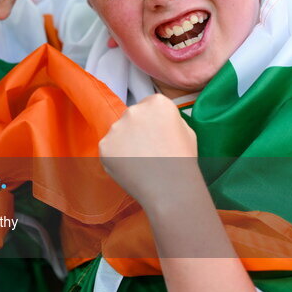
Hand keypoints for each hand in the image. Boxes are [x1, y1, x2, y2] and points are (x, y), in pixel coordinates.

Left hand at [99, 94, 199, 211]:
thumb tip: (158, 121)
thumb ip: (169, 120)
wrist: (170, 188)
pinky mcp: (104, 145)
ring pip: (119, 132)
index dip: (153, 122)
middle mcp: (134, 110)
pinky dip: (116, 157)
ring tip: (141, 162)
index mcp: (157, 103)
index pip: (149, 105)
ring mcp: (116, 128)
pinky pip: (109, 148)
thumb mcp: (187, 131)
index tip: (156, 135)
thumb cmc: (182, 162)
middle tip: (148, 150)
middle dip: (137, 130)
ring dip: (125, 143)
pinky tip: (131, 168)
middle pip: (132, 117)